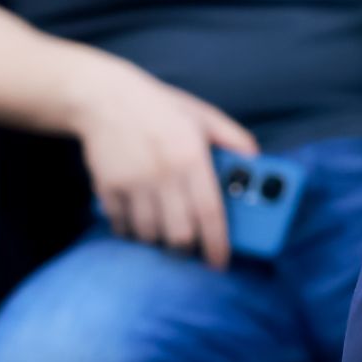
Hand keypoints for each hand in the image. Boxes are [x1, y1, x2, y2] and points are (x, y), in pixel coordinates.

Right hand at [70, 60, 258, 268]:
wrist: (105, 98)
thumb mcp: (204, 115)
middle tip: (193, 246)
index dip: (217, 244)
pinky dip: (132, 231)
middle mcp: (162, 175)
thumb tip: (256, 160)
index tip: (220, 263)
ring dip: (160, 241)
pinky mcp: (108, 188)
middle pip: (178, 234)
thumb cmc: (161, 108)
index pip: (209, 213)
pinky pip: (122, 226)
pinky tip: (140, 222)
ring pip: (149, 235)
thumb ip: (234, 138)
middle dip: (189, 248)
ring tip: (167, 231)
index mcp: (191, 158)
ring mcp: (132, 183)